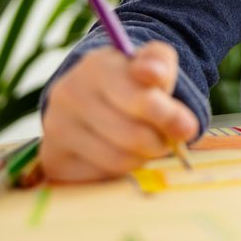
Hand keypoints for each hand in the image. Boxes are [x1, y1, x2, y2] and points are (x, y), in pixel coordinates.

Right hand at [39, 41, 198, 181]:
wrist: (96, 96)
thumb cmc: (133, 80)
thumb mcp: (154, 62)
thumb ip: (160, 64)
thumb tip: (152, 75)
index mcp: (96, 66)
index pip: (139, 100)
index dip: (168, 117)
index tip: (187, 128)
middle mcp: (68, 94)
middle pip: (132, 136)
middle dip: (159, 141)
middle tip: (167, 140)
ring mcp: (56, 128)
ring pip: (117, 160)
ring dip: (142, 157)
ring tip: (146, 145)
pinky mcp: (53, 159)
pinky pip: (99, 177)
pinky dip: (119, 172)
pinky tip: (121, 154)